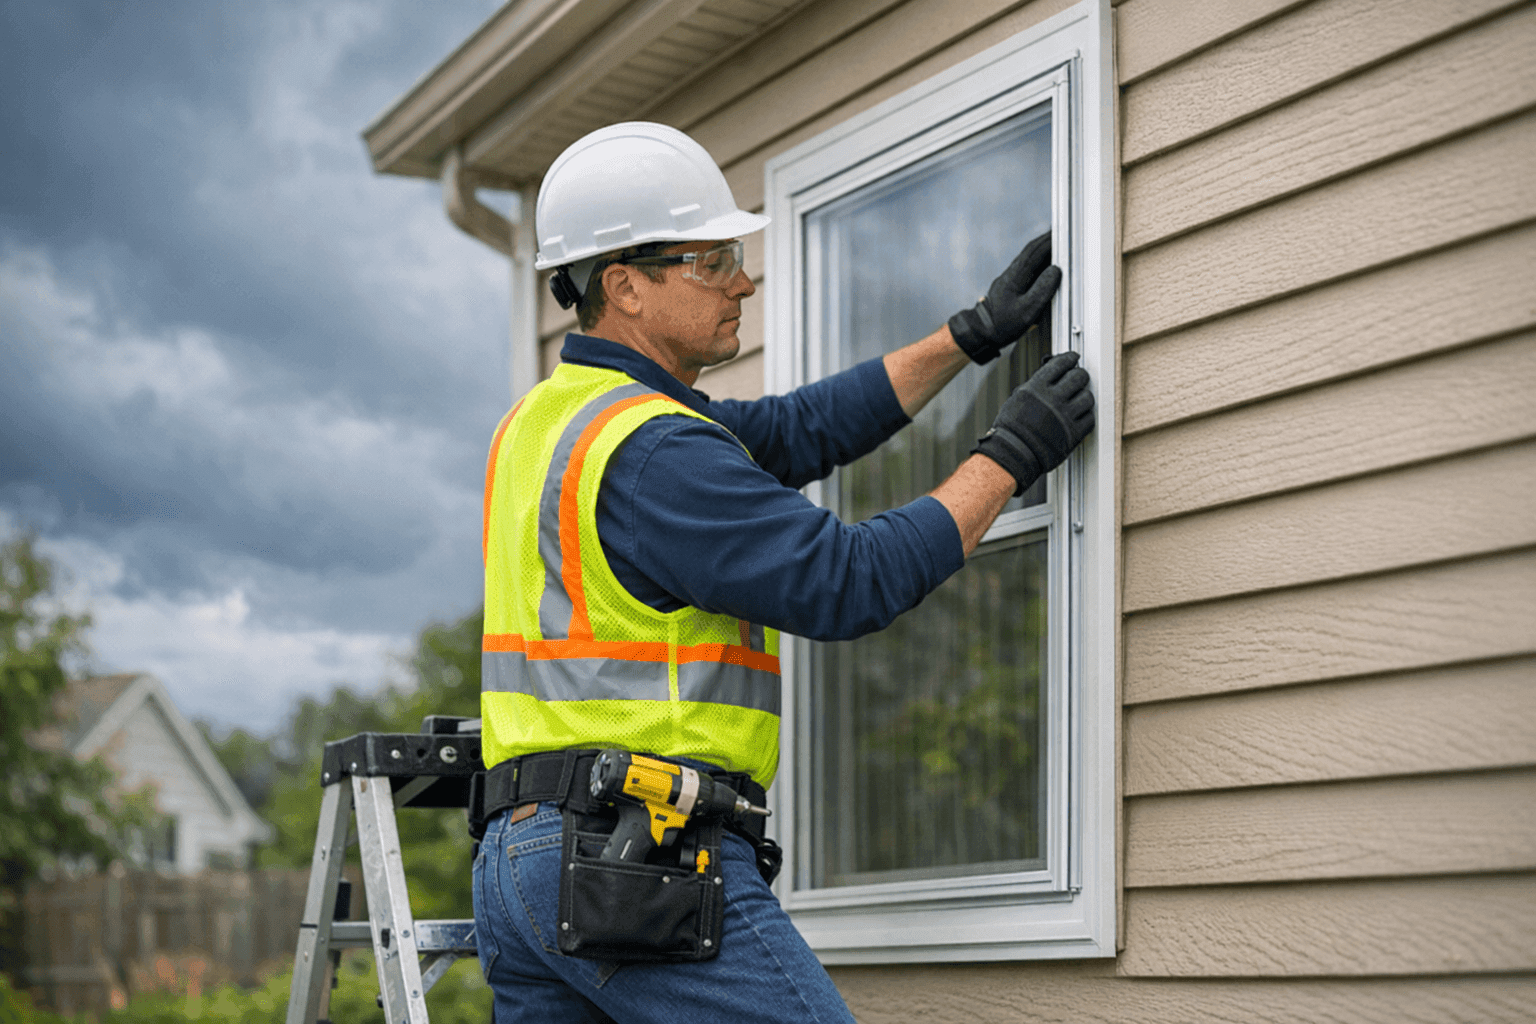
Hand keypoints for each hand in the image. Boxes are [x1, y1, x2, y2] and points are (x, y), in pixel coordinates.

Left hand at [948, 232, 1060, 363]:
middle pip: (1032, 250)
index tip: (1062, 233)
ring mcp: (1010, 278)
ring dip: (1043, 250)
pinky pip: (1028, 268)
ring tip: (1058, 246)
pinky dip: (1039, 262)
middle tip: (1062, 235)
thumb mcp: (1027, 311)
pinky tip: (1046, 265)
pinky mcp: (1011, 285)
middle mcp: (1012, 273)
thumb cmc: (1003, 325)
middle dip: (1048, 241)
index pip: (1034, 251)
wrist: (982, 332)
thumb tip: (1056, 271)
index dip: (1049, 240)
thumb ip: (1042, 290)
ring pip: (1029, 258)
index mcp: (1015, 276)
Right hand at [973, 351, 1094, 495]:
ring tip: (1079, 399)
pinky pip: (1089, 419)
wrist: (1013, 453)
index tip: (1073, 358)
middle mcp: (1052, 399)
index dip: (1070, 358)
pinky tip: (1079, 415)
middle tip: (1078, 378)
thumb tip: (1051, 373)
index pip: (1060, 364)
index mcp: (1037, 388)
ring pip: (1088, 397)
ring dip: (1084, 396)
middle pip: (1078, 377)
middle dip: (1079, 376)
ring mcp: (1065, 417)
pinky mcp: (1073, 433)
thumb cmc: (1012, 428)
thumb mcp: (1018, 397)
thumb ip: (1037, 385)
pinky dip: (1086, 416)